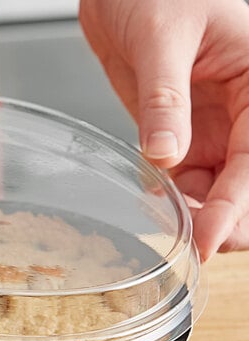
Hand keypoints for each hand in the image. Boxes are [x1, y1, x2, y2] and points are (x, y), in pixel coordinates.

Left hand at [79, 0, 248, 260]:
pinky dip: (173, 199)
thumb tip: (165, 155)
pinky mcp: (181, 134)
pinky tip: (157, 204)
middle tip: (194, 248)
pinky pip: (185, 180)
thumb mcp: (165, 37)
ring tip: (170, 230)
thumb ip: (166, 99)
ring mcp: (213, 128)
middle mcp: (243, 114)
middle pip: (248, 186)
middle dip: (227, 222)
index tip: (208, 241)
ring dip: (198, 217)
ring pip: (219, 190)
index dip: (234, 207)